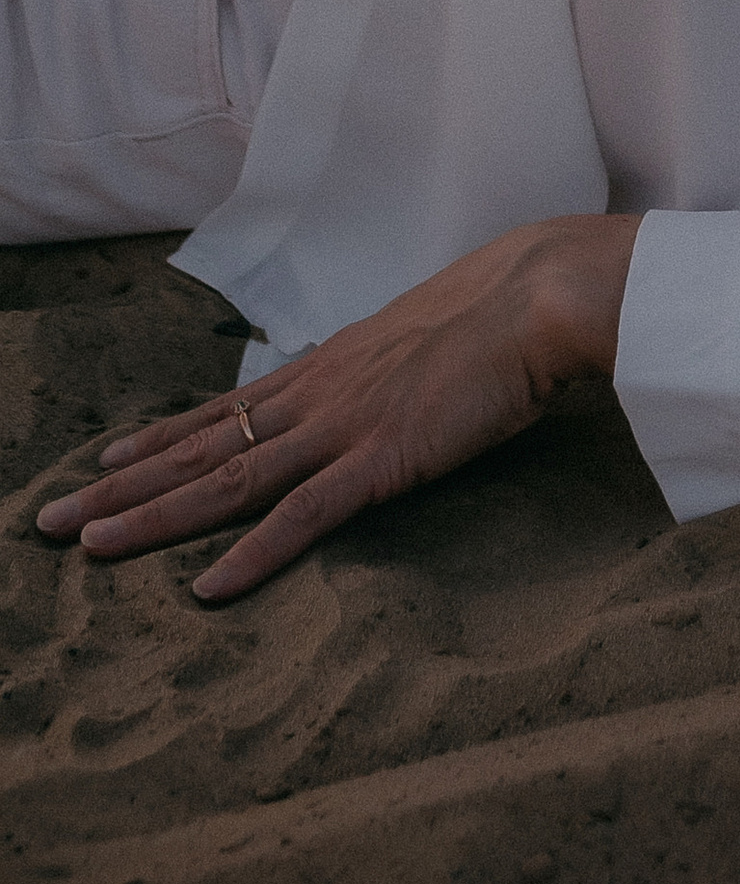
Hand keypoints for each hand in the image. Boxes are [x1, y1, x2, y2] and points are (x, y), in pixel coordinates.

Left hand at [33, 214, 639, 603]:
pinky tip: (207, 590)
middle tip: (52, 522)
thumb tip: (390, 377)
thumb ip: (395, 362)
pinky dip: (252, 555)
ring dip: (153, 517)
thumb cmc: (507, 306)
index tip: (107, 461)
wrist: (544, 292)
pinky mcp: (382, 459)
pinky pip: (303, 516)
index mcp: (332, 364)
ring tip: (87, 546)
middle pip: (204, 448)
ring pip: (228, 479)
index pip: (227, 410)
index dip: (162, 439)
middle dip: (125, 487)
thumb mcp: (430, 332)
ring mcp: (344, 425)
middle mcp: (319, 393)